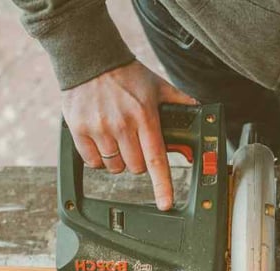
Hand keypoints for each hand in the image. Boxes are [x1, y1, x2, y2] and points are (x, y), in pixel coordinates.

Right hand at [61, 60, 196, 209]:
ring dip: (118, 160)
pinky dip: (98, 158)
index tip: (165, 203)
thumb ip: (179, 100)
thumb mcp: (157, 85)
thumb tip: (200, 109)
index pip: (156, 159)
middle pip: (135, 168)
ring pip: (114, 167)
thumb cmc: (126, 74)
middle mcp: (122, 125)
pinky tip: (101, 140)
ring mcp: (99, 129)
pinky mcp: (79, 130)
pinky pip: (93, 162)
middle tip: (134, 142)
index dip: (162, 185)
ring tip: (116, 138)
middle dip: (138, 161)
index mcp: (144, 117)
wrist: (89, 58)